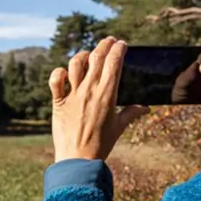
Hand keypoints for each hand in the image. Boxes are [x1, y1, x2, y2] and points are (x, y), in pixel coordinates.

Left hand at [50, 37, 148, 162]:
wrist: (78, 160)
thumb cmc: (101, 144)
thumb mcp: (119, 127)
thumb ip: (131, 113)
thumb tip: (146, 108)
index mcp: (107, 94)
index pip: (114, 62)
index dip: (118, 49)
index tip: (121, 44)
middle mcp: (89, 90)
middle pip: (97, 57)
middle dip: (104, 45)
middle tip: (109, 41)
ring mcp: (72, 95)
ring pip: (75, 64)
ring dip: (83, 55)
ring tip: (88, 55)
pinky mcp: (58, 102)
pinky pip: (55, 80)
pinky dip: (58, 73)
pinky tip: (64, 74)